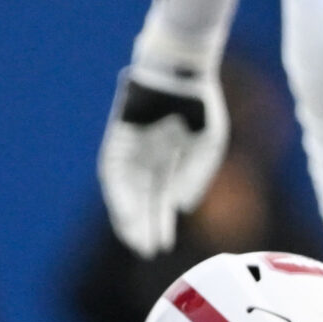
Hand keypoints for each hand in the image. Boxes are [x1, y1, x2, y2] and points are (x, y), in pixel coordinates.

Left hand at [97, 42, 227, 257]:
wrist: (178, 69)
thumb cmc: (198, 103)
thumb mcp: (209, 143)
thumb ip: (196, 175)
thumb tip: (181, 206)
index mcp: (172, 163)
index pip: (160, 201)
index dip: (158, 224)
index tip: (159, 249)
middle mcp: (148, 161)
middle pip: (143, 201)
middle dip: (144, 227)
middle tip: (145, 252)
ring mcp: (131, 152)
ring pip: (127, 192)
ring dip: (129, 216)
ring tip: (134, 239)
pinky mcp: (117, 141)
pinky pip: (114, 173)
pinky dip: (120, 194)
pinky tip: (125, 212)